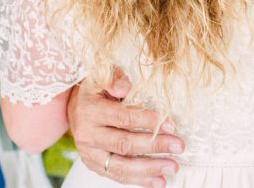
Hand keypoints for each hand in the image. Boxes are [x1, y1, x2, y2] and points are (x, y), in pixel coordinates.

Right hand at [67, 74, 184, 186]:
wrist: (75, 107)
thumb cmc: (95, 90)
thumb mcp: (102, 76)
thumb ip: (114, 79)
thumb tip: (125, 87)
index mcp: (90, 111)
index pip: (123, 118)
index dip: (148, 122)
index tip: (171, 125)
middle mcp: (88, 135)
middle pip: (125, 144)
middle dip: (155, 146)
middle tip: (178, 146)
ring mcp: (90, 153)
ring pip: (121, 166)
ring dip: (149, 169)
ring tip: (172, 167)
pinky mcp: (94, 165)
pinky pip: (117, 175)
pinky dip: (138, 180)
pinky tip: (158, 181)